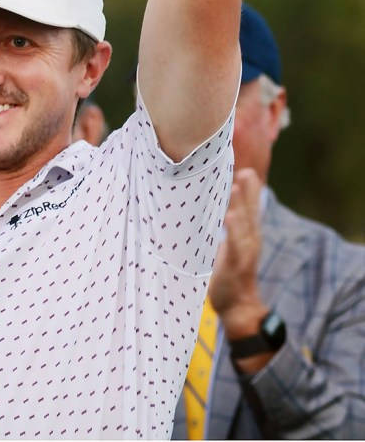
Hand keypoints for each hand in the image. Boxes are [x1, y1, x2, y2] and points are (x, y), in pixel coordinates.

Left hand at [209, 169, 270, 358]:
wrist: (239, 306)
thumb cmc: (232, 270)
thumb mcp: (233, 243)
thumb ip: (232, 223)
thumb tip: (223, 203)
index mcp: (248, 233)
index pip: (251, 207)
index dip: (250, 188)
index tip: (247, 168)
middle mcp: (250, 240)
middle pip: (249, 211)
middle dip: (247, 191)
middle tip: (245, 171)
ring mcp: (244, 252)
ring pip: (243, 225)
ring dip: (240, 205)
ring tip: (236, 187)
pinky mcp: (235, 266)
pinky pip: (235, 246)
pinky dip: (233, 231)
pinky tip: (230, 218)